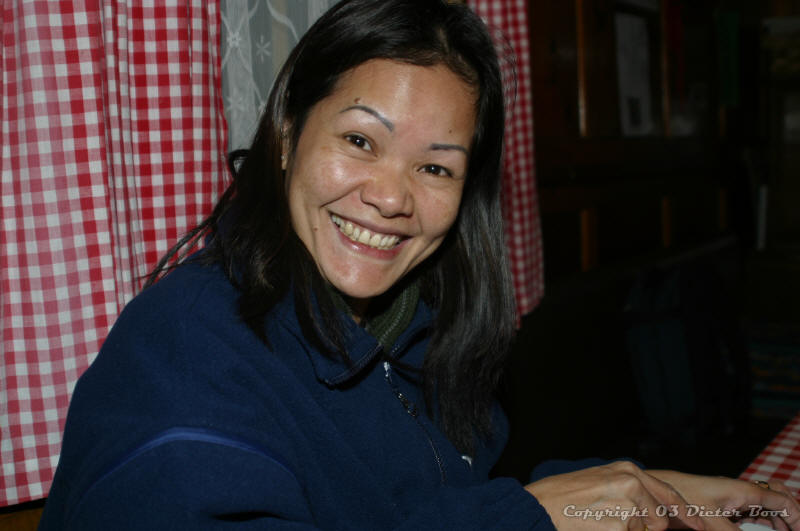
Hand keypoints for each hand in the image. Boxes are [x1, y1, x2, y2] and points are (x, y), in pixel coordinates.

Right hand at [524, 461, 704, 529]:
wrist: (541, 507)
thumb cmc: (564, 495)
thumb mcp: (601, 480)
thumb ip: (630, 488)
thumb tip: (654, 509)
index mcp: (628, 471)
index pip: (668, 493)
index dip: (687, 513)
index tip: (700, 526)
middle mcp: (631, 485)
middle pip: (660, 519)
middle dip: (649, 527)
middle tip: (619, 522)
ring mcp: (627, 507)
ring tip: (600, 521)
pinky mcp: (619, 527)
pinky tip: (596, 527)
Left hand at [648, 470, 799, 530]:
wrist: (657, 489)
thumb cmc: (681, 498)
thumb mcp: (711, 523)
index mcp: (744, 491)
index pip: (783, 501)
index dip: (797, 517)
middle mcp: (743, 491)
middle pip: (779, 498)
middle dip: (791, 516)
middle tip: (794, 530)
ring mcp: (735, 496)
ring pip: (767, 505)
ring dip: (778, 520)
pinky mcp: (725, 503)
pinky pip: (752, 510)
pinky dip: (763, 521)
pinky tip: (764, 529)